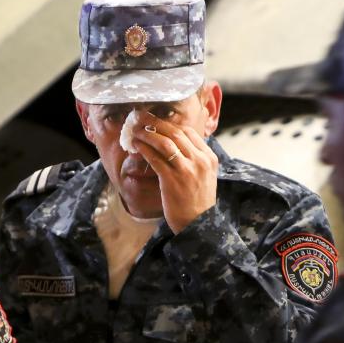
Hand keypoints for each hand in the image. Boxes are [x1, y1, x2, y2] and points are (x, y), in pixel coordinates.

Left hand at [132, 113, 218, 233]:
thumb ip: (194, 159)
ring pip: (164, 142)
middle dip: (154, 123)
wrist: (198, 225)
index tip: (155, 122)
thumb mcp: (204, 176)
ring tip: (134, 130)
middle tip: (139, 117)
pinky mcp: (172, 180)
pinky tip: (136, 146)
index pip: (188, 132)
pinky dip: (144, 149)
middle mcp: (200, 160)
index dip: (169, 124)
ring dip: (147, 133)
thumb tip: (174, 144)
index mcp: (209, 157)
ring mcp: (187, 170)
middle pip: (175, 133)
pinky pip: (155, 158)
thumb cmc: (197, 202)